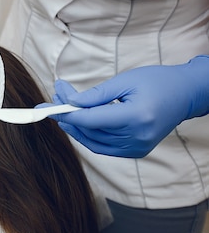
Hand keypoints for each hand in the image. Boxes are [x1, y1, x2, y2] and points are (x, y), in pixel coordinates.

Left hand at [42, 56, 208, 157]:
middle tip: (55, 98)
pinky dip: (88, 136)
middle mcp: (136, 138)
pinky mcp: (136, 151)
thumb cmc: (157, 81)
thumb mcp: (125, 81)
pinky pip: (103, 147)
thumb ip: (95, 95)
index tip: (47, 107)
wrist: (186, 95)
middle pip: (90, 130)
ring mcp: (137, 148)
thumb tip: (69, 102)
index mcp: (136, 118)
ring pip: (93, 142)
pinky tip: (77, 123)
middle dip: (68, 115)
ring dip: (74, 126)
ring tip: (63, 107)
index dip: (66, 114)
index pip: (90, 120)